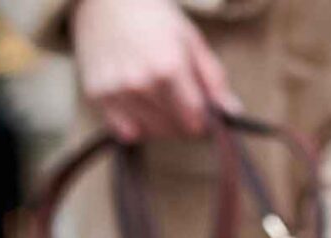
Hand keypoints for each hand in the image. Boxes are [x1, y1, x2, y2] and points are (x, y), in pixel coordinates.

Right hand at [69, 0, 238, 142]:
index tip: (203, 115)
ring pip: (150, 132)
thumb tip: (233, 113)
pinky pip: (124, 130)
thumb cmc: (156, 18)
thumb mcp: (192, 41)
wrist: (109, 0)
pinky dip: (135, 125)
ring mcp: (117, 90)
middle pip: (173, 129)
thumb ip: (214, 80)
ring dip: (160, 124)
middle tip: (180, 102)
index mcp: (169, 67)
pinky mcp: (97, 94)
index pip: (195, 120)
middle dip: (182, 122)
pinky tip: (139, 104)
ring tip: (158, 97)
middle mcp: (141, 82)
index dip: (203, 121)